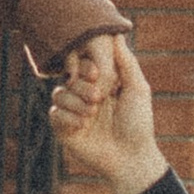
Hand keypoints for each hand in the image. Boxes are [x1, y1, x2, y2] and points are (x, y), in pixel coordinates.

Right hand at [52, 33, 166, 193]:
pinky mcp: (65, 130)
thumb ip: (126, 62)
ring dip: (76, 103)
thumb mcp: (137, 88)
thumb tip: (116, 35)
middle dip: (82, 87)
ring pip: (59, 94)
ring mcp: (74, 113)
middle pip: (69, 78)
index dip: (87, 67)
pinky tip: (83, 126)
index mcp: (101, 84)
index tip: (97, 75)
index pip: (83, 64)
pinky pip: (54, 114)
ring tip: (92, 116)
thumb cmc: (138, 123)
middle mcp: (85, 96)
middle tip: (98, 99)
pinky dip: (68, 118)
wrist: (131, 157)